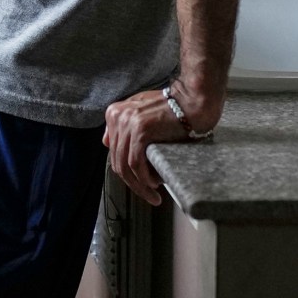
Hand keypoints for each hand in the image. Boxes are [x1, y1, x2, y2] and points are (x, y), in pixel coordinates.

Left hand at [99, 80, 221, 205]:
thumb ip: (123, 123)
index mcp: (114, 113)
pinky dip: (144, 179)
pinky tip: (154, 184)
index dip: (125, 170)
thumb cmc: (172, 107)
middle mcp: (117, 117)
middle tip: (147, 194)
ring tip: (153, 196)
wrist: (191, 101)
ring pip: (125, 166)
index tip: (138, 182)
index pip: (114, 150)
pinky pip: (136, 164)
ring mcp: (127, 123)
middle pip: (118, 160)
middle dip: (131, 182)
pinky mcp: (140, 131)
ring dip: (139, 186)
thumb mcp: (140, 108)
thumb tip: (106, 142)